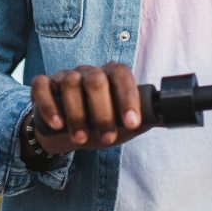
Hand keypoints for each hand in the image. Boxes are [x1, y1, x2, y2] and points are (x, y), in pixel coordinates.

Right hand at [29, 62, 144, 154]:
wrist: (65, 132)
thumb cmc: (98, 124)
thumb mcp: (121, 124)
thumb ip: (143, 119)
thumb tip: (170, 118)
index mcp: (111, 75)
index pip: (122, 75)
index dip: (127, 98)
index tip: (131, 123)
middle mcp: (89, 71)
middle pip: (96, 80)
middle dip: (102, 112)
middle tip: (106, 137)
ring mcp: (65, 76)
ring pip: (70, 83)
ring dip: (77, 114)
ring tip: (81, 139)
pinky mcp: (43, 84)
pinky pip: (42, 87)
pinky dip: (49, 106)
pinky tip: (57, 124)